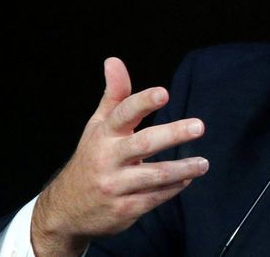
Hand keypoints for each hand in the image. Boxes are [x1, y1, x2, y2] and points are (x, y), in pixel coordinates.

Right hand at [31, 57, 208, 255]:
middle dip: (173, 134)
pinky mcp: (123, 210)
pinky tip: (187, 179)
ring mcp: (115, 186)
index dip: (143, 102)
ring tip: (203, 163)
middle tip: (199, 126)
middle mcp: (108, 159)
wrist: (65, 210)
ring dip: (182, 168)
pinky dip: (173, 189)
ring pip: (155, 175)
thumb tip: (114, 60)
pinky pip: (154, 198)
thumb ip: (114, 95)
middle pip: (144, 143)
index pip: (123, 113)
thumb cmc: (91, 158)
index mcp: (103, 135)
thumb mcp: (97, 126)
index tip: (164, 93)